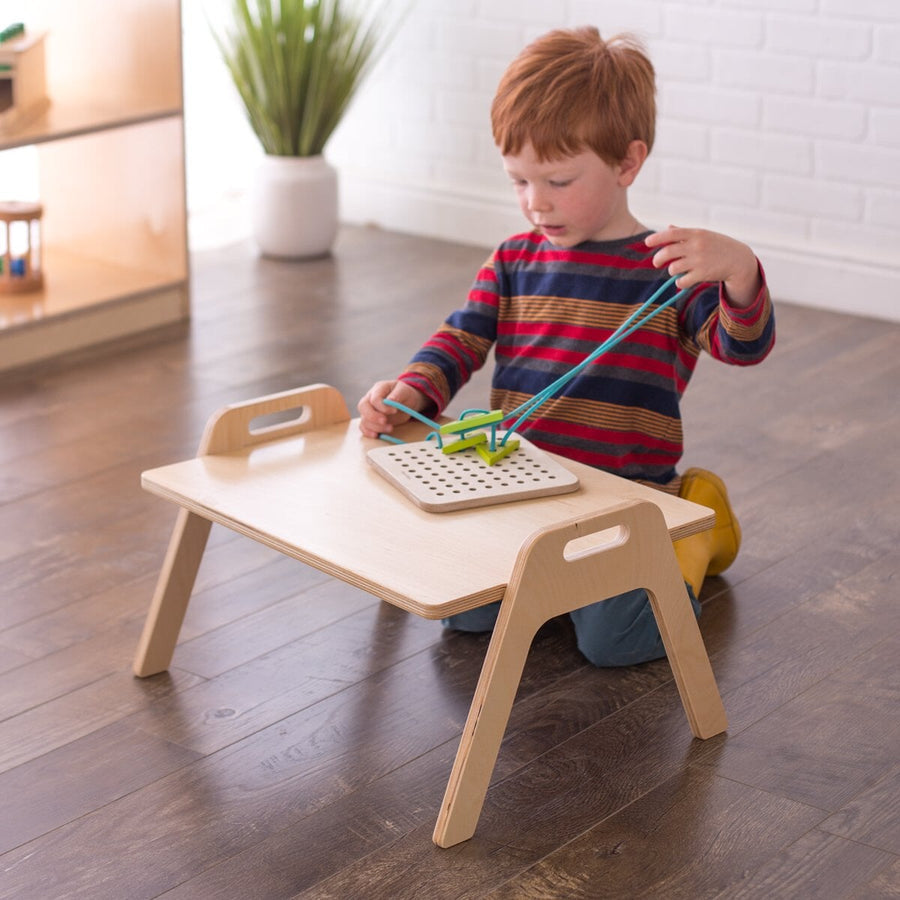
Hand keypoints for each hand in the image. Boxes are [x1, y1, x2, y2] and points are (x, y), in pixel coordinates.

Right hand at [357, 380, 427, 437]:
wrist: (406, 401)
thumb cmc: (405, 394)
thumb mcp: (404, 391)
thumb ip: (397, 395)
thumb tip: (390, 401)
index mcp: (378, 388)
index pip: (374, 398)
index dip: (382, 407)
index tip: (394, 411)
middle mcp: (370, 398)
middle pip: (363, 407)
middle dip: (373, 417)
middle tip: (385, 421)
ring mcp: (368, 410)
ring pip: (364, 419)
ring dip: (375, 427)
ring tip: (390, 428)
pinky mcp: (370, 420)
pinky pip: (364, 427)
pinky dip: (368, 432)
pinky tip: (377, 435)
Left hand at [645, 226, 760, 307]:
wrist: (738, 259)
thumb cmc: (718, 245)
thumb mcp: (704, 235)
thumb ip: (685, 233)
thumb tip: (668, 227)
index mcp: (696, 233)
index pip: (672, 234)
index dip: (657, 238)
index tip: (647, 242)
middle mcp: (696, 246)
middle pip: (667, 253)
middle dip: (658, 259)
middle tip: (657, 263)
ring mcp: (699, 260)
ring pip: (673, 268)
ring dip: (672, 270)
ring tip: (678, 270)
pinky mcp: (702, 274)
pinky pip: (681, 281)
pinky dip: (679, 282)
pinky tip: (684, 279)